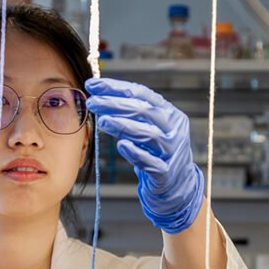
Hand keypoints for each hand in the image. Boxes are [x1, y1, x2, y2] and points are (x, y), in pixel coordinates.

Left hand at [85, 78, 203, 233]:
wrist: (176, 184)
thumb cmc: (156, 152)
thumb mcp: (147, 128)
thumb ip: (131, 113)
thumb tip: (100, 95)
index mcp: (168, 112)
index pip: (142, 94)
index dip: (116, 88)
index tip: (93, 84)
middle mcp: (173, 129)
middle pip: (144, 111)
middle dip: (115, 104)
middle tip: (93, 102)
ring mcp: (172, 151)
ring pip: (148, 134)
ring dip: (123, 126)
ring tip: (102, 121)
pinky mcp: (166, 172)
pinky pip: (151, 162)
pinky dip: (136, 153)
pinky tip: (121, 145)